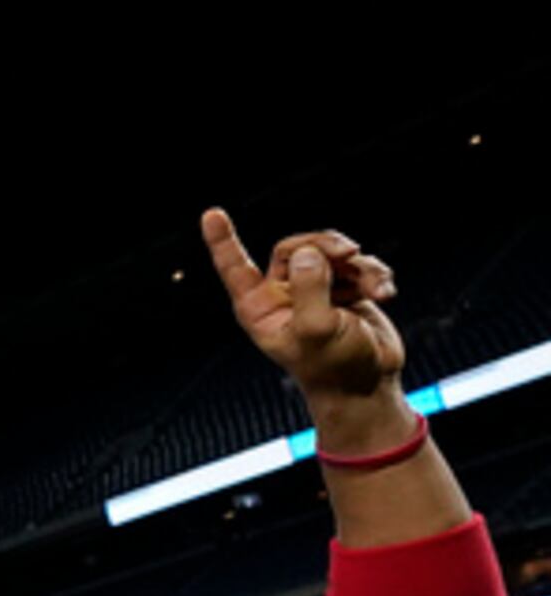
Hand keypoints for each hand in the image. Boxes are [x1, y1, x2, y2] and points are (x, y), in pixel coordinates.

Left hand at [202, 210, 404, 404]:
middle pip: (296, 246)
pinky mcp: (344, 287)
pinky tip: (384, 294)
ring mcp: (313, 289)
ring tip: (376, 290)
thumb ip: (311, 289)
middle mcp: (282, 294)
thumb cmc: (335, 366)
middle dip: (325, 244)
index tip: (211, 214)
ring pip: (331, 252)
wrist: (369, 381)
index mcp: (259, 307)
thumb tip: (308, 252)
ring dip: (359, 265)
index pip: (235, 267)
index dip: (223, 241)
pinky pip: (358, 263)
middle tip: (350, 252)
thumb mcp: (318, 330)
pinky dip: (374, 274)